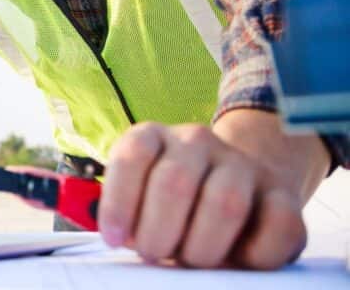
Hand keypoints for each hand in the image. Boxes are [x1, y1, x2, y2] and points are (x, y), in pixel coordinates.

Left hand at [99, 120, 313, 268]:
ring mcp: (241, 163)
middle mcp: (195, 140)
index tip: (114, 239)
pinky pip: (277, 225)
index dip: (119, 201)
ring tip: (191, 260)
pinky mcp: (283, 193)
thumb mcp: (138, 201)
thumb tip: (119, 237)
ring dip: (203, 246)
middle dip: (159, 231)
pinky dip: (255, 256)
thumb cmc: (171, 207)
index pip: (132, 155)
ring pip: (225, 203)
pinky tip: (238, 261)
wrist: (237, 188)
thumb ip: (126, 215)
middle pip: (175, 182)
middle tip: (155, 254)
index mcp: (153, 136)